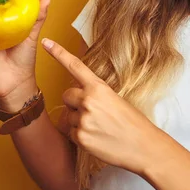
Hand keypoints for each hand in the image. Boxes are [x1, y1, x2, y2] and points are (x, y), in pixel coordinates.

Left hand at [41, 38, 162, 174]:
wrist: (143, 146)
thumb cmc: (134, 123)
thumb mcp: (116, 99)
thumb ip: (95, 94)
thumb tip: (79, 97)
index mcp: (99, 87)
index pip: (75, 66)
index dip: (59, 53)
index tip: (46, 42)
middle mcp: (88, 101)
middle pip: (66, 95)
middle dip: (75, 102)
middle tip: (93, 112)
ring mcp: (83, 120)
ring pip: (68, 116)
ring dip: (78, 120)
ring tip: (99, 127)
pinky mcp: (80, 137)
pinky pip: (70, 132)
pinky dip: (81, 135)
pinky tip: (97, 138)